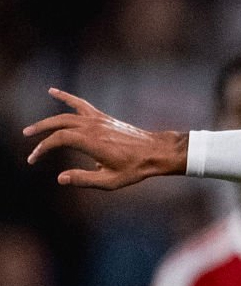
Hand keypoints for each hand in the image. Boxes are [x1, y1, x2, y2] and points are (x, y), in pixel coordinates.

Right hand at [23, 88, 186, 188]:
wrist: (155, 152)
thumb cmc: (135, 168)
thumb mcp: (111, 181)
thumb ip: (84, 179)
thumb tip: (60, 178)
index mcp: (92, 142)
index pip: (58, 140)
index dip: (43, 148)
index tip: (33, 159)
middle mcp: (93, 127)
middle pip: (58, 124)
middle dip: (40, 131)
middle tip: (26, 138)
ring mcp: (98, 119)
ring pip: (66, 114)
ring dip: (47, 119)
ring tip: (33, 127)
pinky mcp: (103, 117)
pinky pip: (80, 104)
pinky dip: (66, 97)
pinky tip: (53, 91)